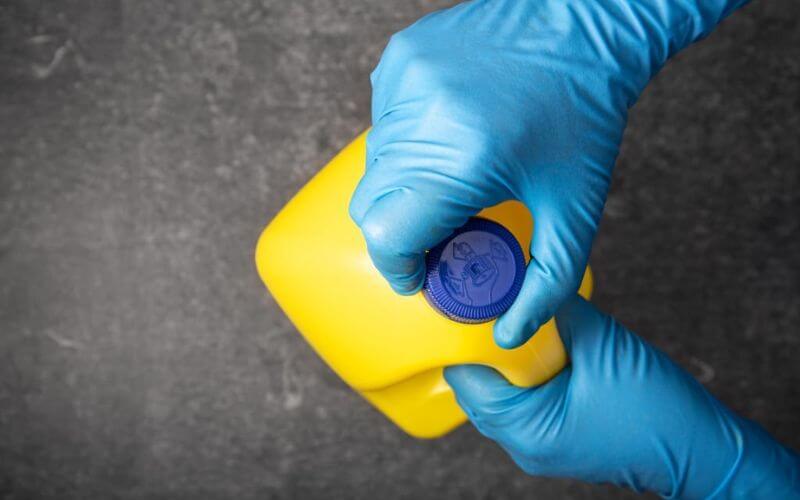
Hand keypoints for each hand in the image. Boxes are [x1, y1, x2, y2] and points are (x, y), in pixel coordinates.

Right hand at [350, 0, 746, 347]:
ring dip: (405, 186)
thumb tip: (509, 335)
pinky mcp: (400, 58)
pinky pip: (382, 123)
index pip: (387, 237)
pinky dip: (407, 142)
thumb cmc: (586, 120)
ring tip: (458, 176)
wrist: (585, 27)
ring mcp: (404, 81)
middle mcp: (421, 117)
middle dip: (403, 232)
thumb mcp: (574, 213)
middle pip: (372, 206)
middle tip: (448, 230)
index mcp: (461, 161)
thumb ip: (544, 286)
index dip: (401, 268)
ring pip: (375, 165)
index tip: (424, 274)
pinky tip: (450, 133)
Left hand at [444, 296, 799, 497]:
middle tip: (491, 306)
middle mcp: (524, 445)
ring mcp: (539, 446)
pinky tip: (539, 348)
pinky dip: (523, 375)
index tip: (468, 303)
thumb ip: (559, 311)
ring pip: (499, 394)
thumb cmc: (659, 411)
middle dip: (484, 347)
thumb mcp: (603, 345)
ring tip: (516, 322)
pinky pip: (522, 402)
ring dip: (506, 360)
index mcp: (526, 430)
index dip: (466, 339)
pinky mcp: (555, 438)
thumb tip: (531, 279)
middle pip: (479, 387)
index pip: (469, 379)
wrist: (703, 450)